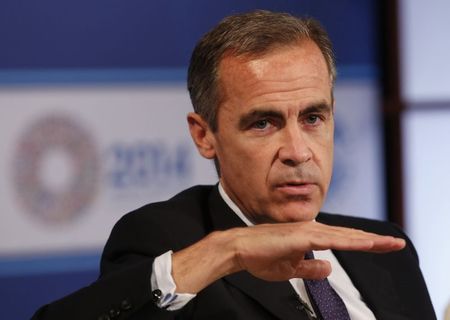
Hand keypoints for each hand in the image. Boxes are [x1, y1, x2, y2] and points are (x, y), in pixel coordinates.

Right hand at [231, 220, 404, 281]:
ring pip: (345, 236)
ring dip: (368, 240)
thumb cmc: (261, 257)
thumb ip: (311, 268)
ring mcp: (308, 231)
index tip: (383, 247)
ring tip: (390, 244)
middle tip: (397, 244)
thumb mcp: (291, 269)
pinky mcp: (302, 236)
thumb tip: (329, 268)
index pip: (343, 239)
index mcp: (310, 236)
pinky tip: (366, 244)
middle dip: (375, 240)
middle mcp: (312, 230)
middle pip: (349, 235)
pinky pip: (332, 240)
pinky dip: (351, 241)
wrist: (239, 249)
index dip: (363, 243)